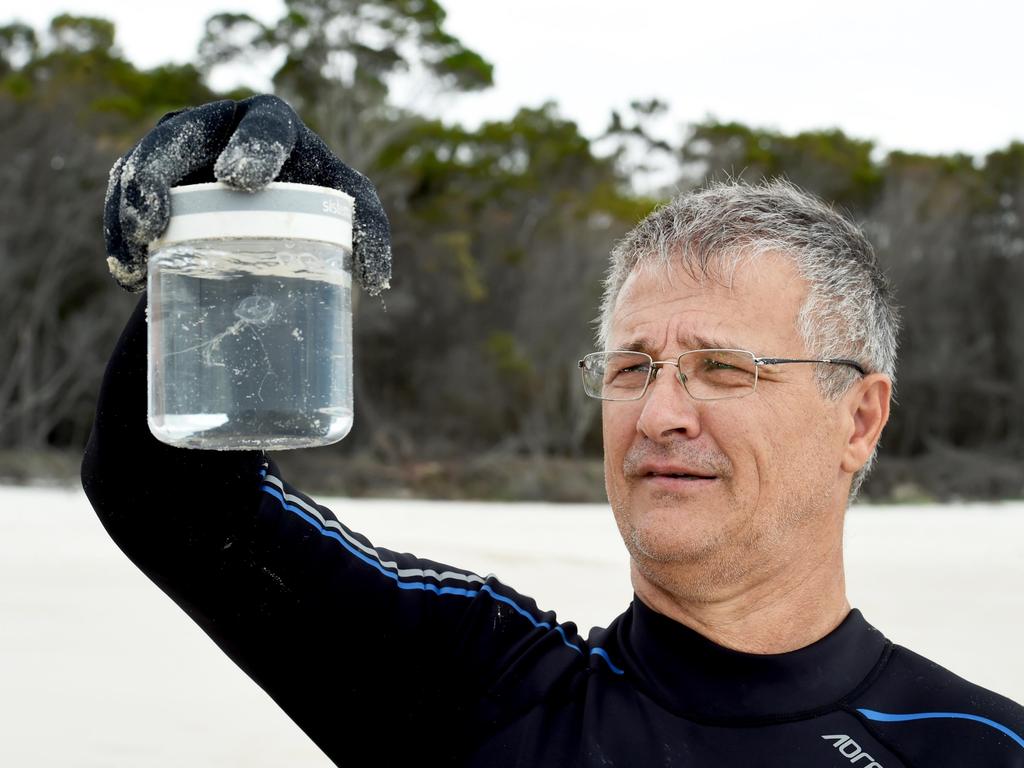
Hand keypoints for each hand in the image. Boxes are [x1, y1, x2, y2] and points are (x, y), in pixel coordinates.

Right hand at [104, 94, 391, 294]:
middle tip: (160, 219)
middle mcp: (216, 124)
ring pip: (140, 166)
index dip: (253, 147)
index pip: (266, 125)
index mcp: (273, 126)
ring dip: (131, 209)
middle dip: (162, 173)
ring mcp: (174, 146)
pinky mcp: (142, 173)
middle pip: (179, 137)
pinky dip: (118, 231)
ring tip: (140, 251)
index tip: (241, 180)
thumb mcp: (346, 211)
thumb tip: (376, 283)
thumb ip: (369, 232)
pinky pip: (120, 194)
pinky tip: (130, 270)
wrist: (261, 213)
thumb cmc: (312, 203)